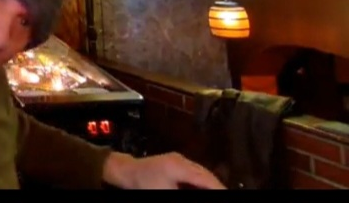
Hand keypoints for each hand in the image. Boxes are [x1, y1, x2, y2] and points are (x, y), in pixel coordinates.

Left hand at [103, 152, 226, 189]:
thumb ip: (187, 191)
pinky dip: (199, 182)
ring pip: (201, 173)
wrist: (125, 172)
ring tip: (216, 190)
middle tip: (224, 192)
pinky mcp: (174, 163)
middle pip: (206, 175)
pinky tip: (202, 188)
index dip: (219, 187)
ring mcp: (178, 160)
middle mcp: (181, 160)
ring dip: (208, 184)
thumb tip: (201, 188)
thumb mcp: (166, 193)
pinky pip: (193, 173)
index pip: (206, 179)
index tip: (227, 192)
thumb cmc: (142, 184)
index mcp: (180, 166)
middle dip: (216, 186)